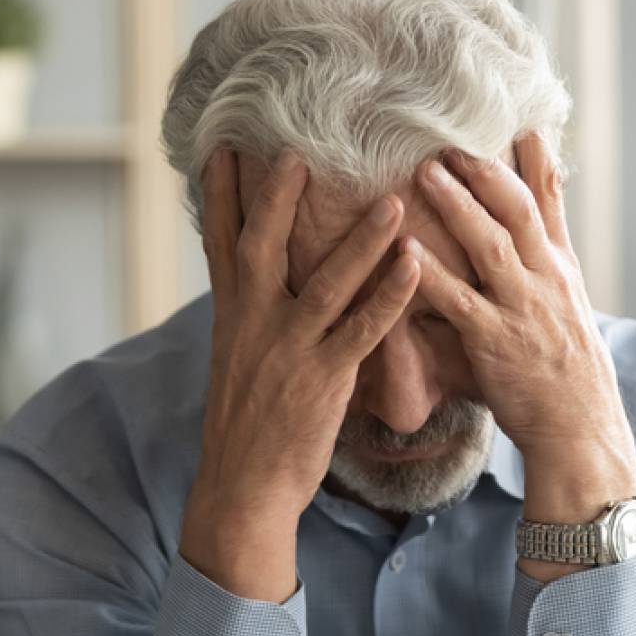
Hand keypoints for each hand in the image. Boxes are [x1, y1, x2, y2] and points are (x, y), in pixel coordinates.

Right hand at [182, 147, 419, 601]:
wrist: (243, 488)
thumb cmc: (247, 425)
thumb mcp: (236, 359)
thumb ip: (249, 312)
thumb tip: (258, 276)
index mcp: (231, 316)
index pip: (220, 243)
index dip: (221, 194)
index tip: (222, 147)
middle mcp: (254, 323)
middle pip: (262, 246)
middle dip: (277, 196)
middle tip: (298, 148)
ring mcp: (289, 350)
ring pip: (326, 282)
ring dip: (361, 239)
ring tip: (393, 198)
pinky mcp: (323, 380)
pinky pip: (363, 330)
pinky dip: (391, 296)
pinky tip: (416, 265)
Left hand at [404, 133, 635, 577]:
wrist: (581, 431)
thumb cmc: (567, 375)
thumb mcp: (567, 310)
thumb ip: (544, 270)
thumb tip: (530, 238)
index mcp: (561, 269)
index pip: (551, 200)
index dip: (537, 157)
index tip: (522, 117)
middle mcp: (546, 280)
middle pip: (518, 209)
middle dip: (486, 168)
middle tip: (450, 136)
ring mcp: (523, 309)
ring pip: (490, 243)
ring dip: (457, 204)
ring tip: (423, 171)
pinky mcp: (496, 342)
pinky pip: (458, 300)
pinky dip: (430, 272)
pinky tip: (404, 248)